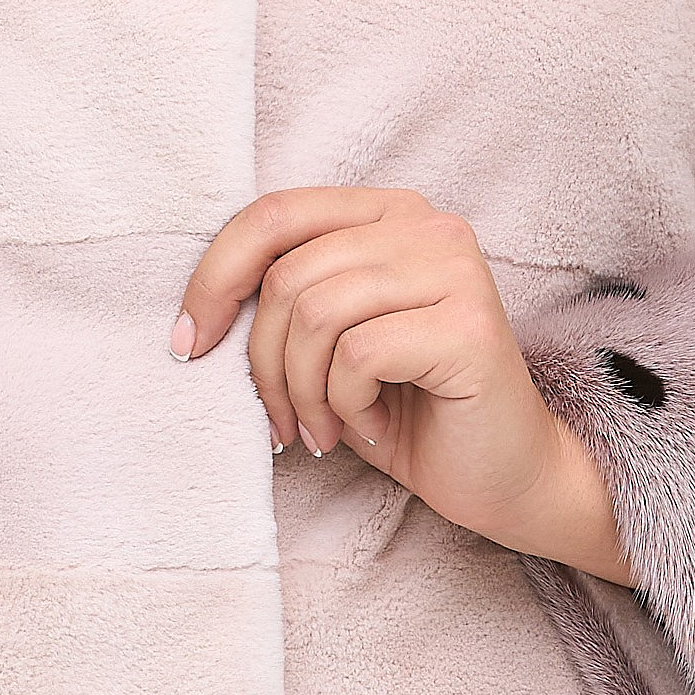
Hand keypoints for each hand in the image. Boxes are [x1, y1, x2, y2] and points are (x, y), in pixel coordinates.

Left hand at [174, 186, 631, 579]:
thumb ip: (285, 303)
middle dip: (263, 364)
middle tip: (283, 420)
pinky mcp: (470, 326)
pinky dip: (346, 406)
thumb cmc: (411, 412)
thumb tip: (199, 312)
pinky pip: (358, 355)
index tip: (189, 343)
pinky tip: (376, 428)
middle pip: (287, 275)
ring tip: (326, 429)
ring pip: (316, 314)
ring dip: (303, 391)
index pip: (274, 214)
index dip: (213, 277)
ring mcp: (456, 270)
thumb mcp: (331, 345)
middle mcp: (429, 226)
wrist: (505, 479)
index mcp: (389, 215)